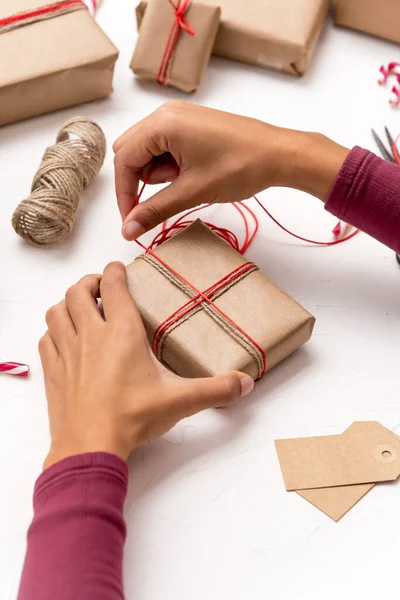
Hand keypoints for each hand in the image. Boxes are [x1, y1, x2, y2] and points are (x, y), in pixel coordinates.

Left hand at [39, 262, 253, 468]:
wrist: (90, 447)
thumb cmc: (132, 418)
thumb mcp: (180, 401)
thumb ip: (215, 389)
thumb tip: (244, 383)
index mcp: (121, 333)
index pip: (113, 286)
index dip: (115, 271)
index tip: (119, 268)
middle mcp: (91, 335)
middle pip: (78, 292)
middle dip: (88, 282)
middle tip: (101, 287)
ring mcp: (68, 353)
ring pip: (57, 311)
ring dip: (67, 303)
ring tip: (80, 307)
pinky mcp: (54, 372)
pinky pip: (46, 340)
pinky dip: (53, 331)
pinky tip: (64, 338)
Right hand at [113, 101, 348, 240]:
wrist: (280, 155)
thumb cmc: (241, 166)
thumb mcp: (192, 191)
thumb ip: (155, 210)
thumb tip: (128, 229)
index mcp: (162, 124)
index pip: (124, 160)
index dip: (124, 194)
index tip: (131, 220)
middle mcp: (166, 114)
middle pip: (130, 152)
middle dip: (135, 183)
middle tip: (149, 209)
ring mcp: (180, 117)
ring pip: (147, 150)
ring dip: (154, 175)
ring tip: (180, 189)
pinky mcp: (192, 125)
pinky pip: (165, 146)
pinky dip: (168, 166)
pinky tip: (186, 179)